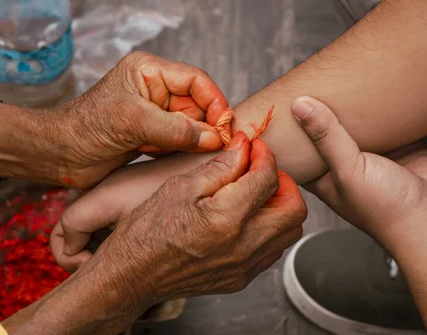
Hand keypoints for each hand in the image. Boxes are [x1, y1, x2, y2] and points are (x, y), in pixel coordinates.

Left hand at [41, 51, 229, 187]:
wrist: (59, 155)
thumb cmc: (85, 129)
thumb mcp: (132, 122)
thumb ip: (176, 129)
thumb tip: (214, 137)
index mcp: (149, 71)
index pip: (196, 80)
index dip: (215, 101)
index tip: (225, 127)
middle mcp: (154, 89)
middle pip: (198, 104)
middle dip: (206, 125)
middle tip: (215, 147)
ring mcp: (154, 113)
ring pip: (191, 125)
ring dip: (193, 141)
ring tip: (186, 153)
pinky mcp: (152, 135)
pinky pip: (179, 142)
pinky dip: (180, 151)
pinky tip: (169, 158)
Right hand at [51, 133, 306, 282]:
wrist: (131, 276)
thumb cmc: (147, 231)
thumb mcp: (179, 187)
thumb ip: (220, 167)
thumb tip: (245, 148)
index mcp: (228, 218)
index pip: (268, 178)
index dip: (264, 156)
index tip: (252, 148)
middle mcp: (244, 246)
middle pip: (294, 209)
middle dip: (284, 183)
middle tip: (260, 171)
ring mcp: (244, 267)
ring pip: (289, 233)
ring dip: (280, 207)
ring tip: (254, 193)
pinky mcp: (240, 279)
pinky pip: (272, 251)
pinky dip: (269, 229)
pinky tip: (246, 219)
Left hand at [291, 96, 426, 246]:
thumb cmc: (387, 211)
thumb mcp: (347, 171)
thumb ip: (325, 137)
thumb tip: (301, 107)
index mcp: (324, 178)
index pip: (299, 152)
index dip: (288, 133)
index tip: (277, 108)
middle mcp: (346, 165)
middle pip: (326, 133)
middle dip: (318, 113)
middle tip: (305, 84)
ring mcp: (372, 153)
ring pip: (356, 123)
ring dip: (349, 106)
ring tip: (335, 79)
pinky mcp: (398, 143)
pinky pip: (385, 119)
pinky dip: (380, 106)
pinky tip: (371, 87)